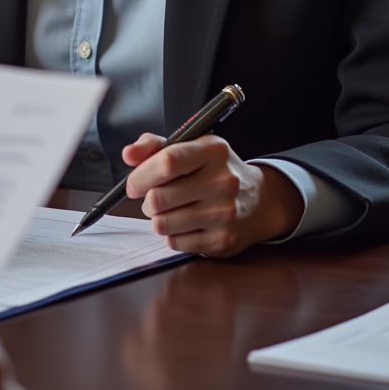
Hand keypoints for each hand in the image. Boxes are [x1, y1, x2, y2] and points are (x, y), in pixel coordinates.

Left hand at [122, 133, 303, 256]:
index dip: (141, 175)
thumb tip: (128, 154)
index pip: (168, 162)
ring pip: (162, 223)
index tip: (134, 184)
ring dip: (157, 219)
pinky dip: (172, 234)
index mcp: (213, 151)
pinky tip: (185, 224)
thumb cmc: (216, 171)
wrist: (259, 201)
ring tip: (169, 210)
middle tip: (153, 198)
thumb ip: (155, 146)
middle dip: (146, 201)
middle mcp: (223, 181)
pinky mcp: (223, 241)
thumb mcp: (192, 147)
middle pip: (159, 197)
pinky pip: (175, 243)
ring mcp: (225, 213)